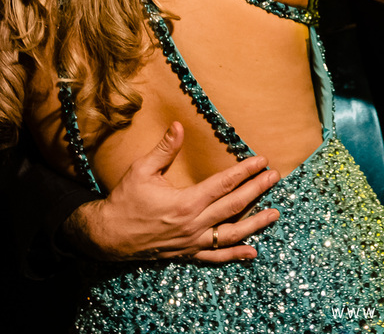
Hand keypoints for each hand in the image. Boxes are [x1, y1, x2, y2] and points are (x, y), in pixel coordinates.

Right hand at [64, 122, 280, 262]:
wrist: (108, 236)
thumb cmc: (125, 201)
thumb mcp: (141, 171)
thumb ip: (164, 149)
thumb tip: (178, 125)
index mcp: (186, 202)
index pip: (224, 183)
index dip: (245, 171)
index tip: (262, 161)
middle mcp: (194, 224)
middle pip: (234, 205)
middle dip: (257, 190)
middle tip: (275, 177)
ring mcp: (193, 241)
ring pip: (231, 233)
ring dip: (256, 223)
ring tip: (275, 213)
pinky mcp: (188, 253)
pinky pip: (216, 256)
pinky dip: (235, 255)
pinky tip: (253, 252)